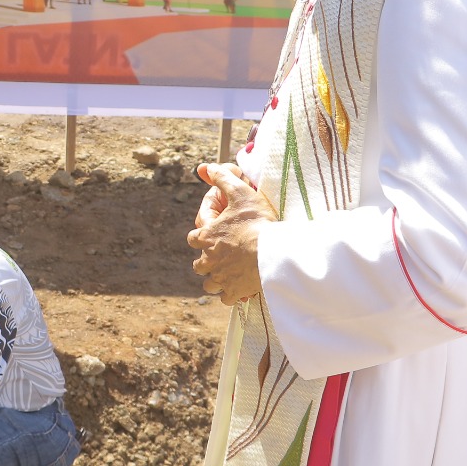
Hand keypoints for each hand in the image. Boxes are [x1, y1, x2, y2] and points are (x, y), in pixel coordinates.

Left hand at [186, 163, 278, 304]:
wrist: (273, 252)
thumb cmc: (256, 221)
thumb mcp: (240, 193)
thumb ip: (223, 178)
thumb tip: (206, 167)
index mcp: (205, 237)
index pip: (193, 238)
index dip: (202, 235)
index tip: (212, 234)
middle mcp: (208, 260)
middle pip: (199, 265)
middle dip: (208, 261)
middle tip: (222, 256)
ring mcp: (221, 278)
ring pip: (210, 284)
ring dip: (216, 279)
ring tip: (229, 274)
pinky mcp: (235, 292)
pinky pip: (226, 298)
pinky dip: (230, 295)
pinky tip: (239, 289)